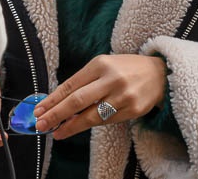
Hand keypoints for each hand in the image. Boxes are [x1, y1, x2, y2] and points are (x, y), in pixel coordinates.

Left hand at [33, 54, 165, 139]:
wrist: (159, 73)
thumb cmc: (125, 69)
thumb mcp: (104, 66)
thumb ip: (84, 82)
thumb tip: (60, 103)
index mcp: (100, 64)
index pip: (70, 85)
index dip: (52, 99)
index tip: (38, 110)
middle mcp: (111, 79)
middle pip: (77, 101)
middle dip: (56, 114)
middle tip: (41, 125)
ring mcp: (123, 95)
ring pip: (91, 115)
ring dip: (71, 126)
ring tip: (56, 133)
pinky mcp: (133, 110)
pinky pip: (106, 121)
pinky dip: (90, 124)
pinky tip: (78, 127)